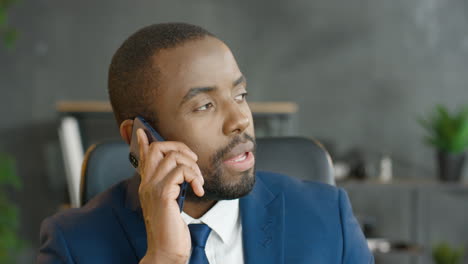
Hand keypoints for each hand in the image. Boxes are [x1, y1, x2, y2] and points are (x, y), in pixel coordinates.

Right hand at [136, 128, 204, 263]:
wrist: (166, 250)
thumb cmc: (171, 229)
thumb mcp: (170, 203)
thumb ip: (171, 186)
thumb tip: (178, 173)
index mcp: (147, 184)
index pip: (143, 157)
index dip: (143, 141)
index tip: (141, 130)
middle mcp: (146, 183)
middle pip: (156, 148)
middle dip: (180, 147)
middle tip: (193, 162)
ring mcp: (153, 188)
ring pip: (172, 157)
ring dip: (192, 165)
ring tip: (198, 181)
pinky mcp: (163, 195)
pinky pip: (180, 171)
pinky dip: (193, 177)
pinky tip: (198, 190)